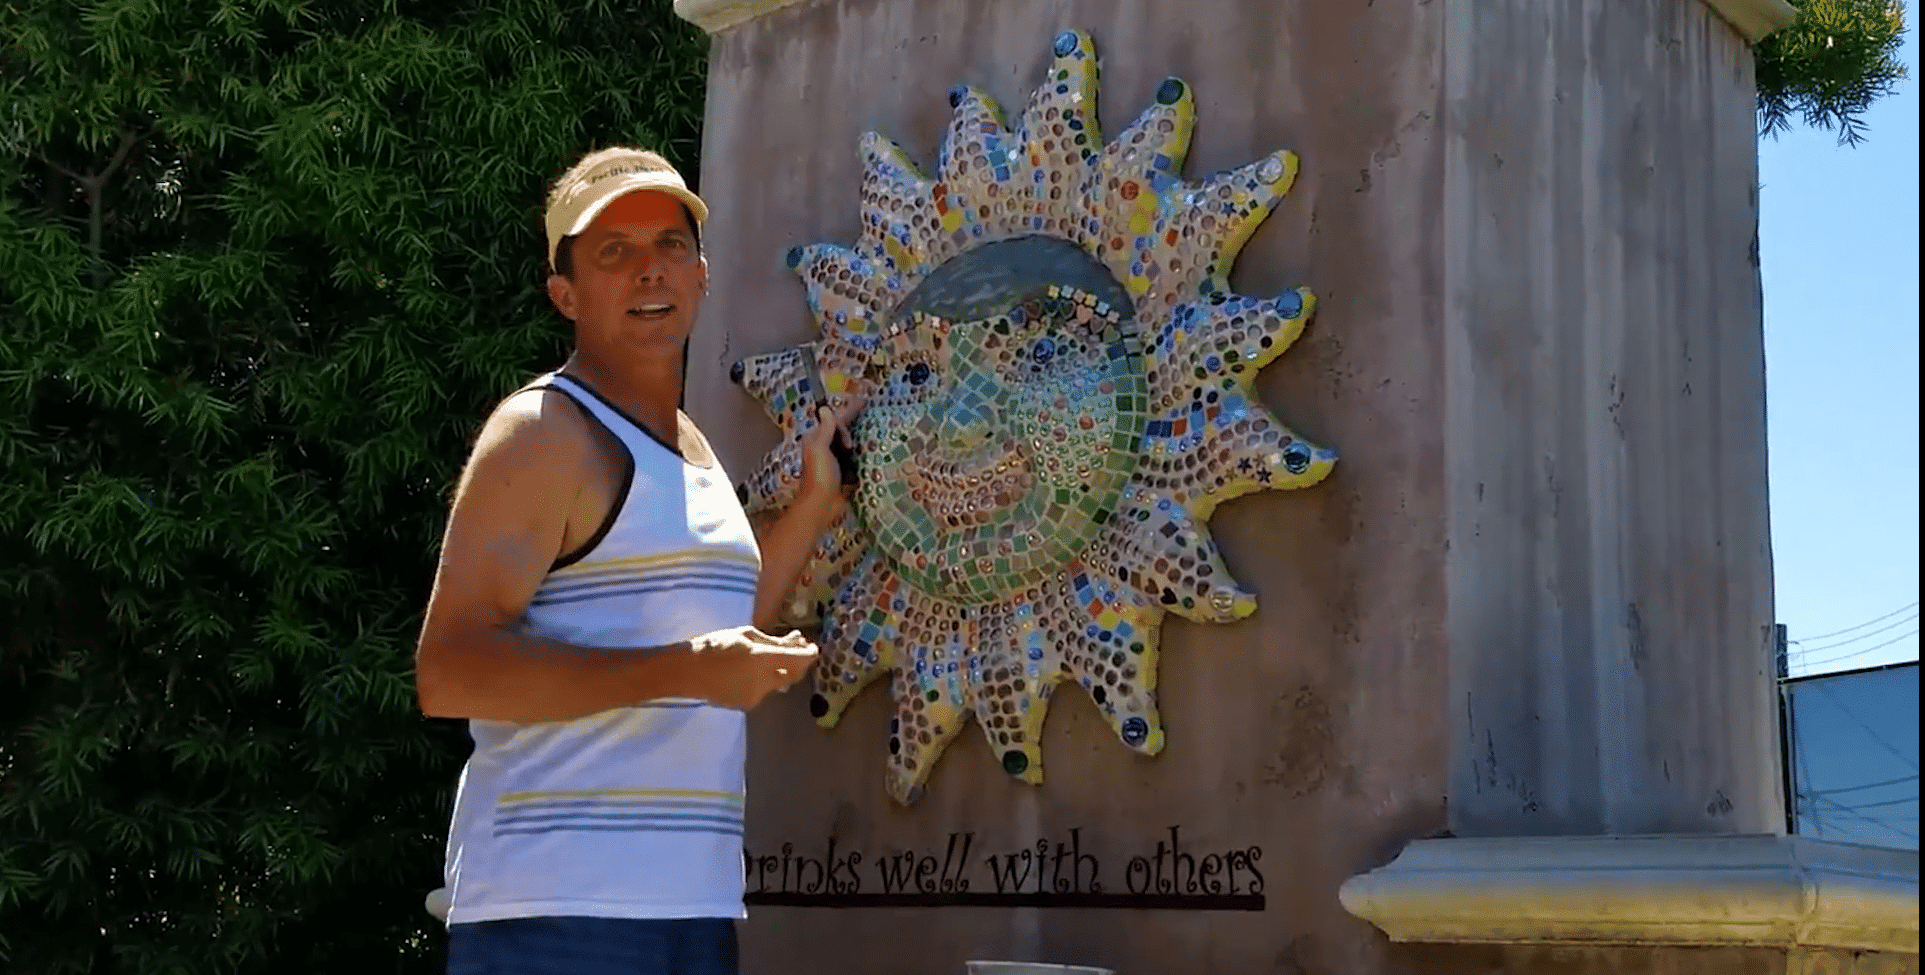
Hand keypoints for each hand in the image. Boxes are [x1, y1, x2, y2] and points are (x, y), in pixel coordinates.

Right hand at [687, 625, 818, 710]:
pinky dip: (764, 679)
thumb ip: (772, 641)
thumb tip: (794, 643)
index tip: (812, 646)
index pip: (799, 659)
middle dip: (798, 662)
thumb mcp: (745, 634)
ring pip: (778, 682)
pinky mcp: (747, 704)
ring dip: (780, 670)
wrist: (687, 672)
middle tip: (795, 647)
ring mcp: (756, 696)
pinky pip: (763, 690)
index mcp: (762, 660)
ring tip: (770, 657)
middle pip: (793, 675)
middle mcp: (763, 682)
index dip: (810, 653)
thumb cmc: (714, 645)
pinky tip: (752, 671)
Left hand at [797, 398, 864, 520]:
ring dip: (859, 439)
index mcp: (816, 440)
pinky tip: (872, 452)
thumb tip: (825, 409)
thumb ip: (824, 430)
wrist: (821, 506)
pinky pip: (854, 460)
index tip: (862, 402)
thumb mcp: (820, 449)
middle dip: (854, 424)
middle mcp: (824, 449)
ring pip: (848, 445)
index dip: (848, 411)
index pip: (834, 421)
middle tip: (868, 416)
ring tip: (873, 432)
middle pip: (841, 431)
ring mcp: (834, 462)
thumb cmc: (819, 476)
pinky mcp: (843, 474)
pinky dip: (862, 456)